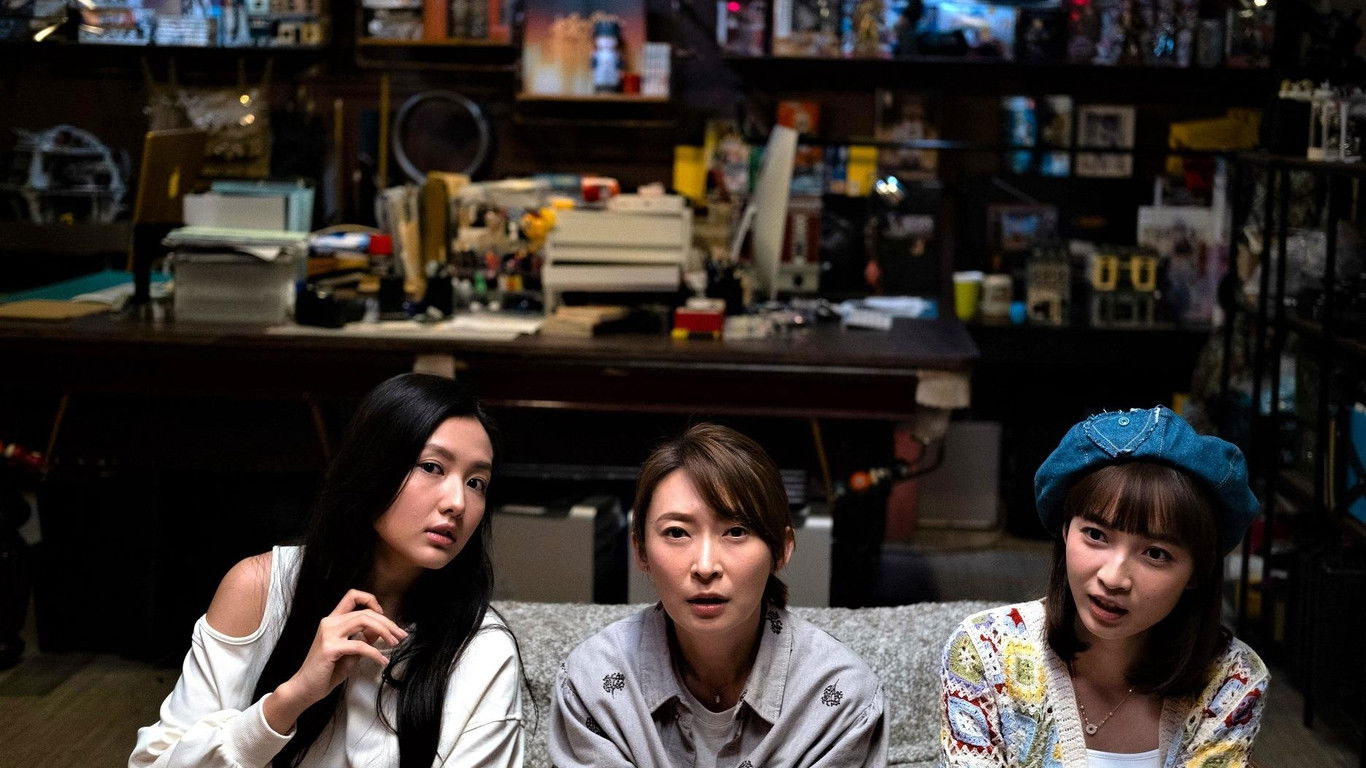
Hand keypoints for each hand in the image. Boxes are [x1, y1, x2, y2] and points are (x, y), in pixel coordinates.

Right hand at [264, 590, 407, 733]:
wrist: (305, 688)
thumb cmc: (327, 671)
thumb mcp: (350, 652)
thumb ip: (364, 638)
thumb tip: (382, 630)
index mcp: (332, 620)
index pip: (352, 596)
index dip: (371, 600)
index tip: (384, 614)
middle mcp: (329, 622)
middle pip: (365, 611)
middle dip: (387, 622)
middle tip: (401, 634)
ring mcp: (328, 634)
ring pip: (364, 621)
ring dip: (384, 631)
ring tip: (395, 643)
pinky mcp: (330, 648)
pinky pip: (360, 645)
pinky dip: (375, 653)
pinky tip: (382, 661)